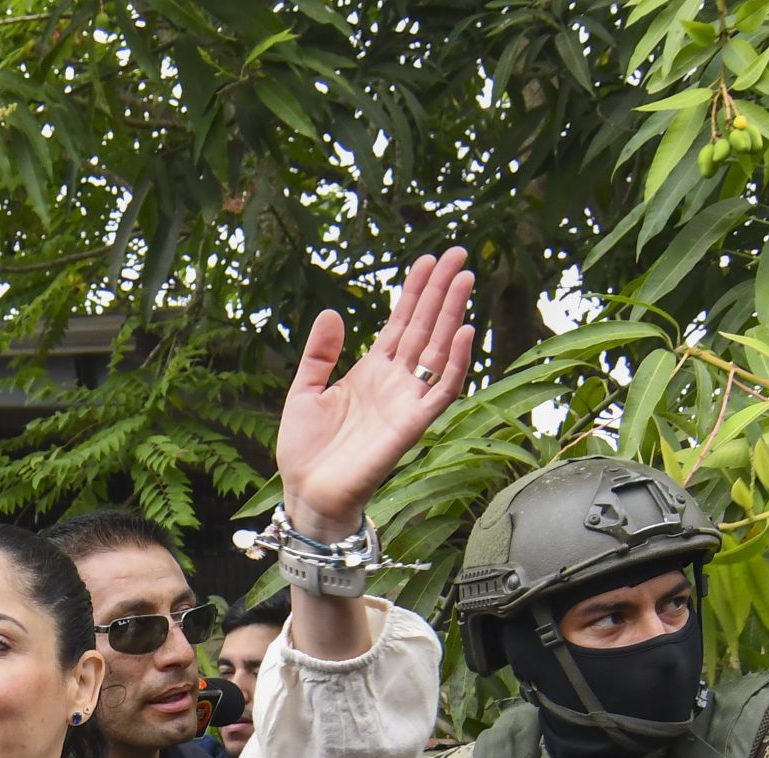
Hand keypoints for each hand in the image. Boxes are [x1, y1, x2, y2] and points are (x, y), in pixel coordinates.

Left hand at [275, 247, 478, 540]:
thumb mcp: (304, 391)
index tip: (426, 260)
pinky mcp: (412, 425)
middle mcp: (394, 382)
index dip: (413, 292)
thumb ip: (320, 354)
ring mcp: (406, 401)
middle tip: (458, 254)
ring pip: (438, 350)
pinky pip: (442, 390)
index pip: (400, 323)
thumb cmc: (305, 450)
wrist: (307, 492)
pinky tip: (464, 330)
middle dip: (440, 291)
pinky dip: (456, 362)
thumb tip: (332, 312)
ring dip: (452, 314)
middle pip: (424, 327)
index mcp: (370, 371)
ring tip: (464, 278)